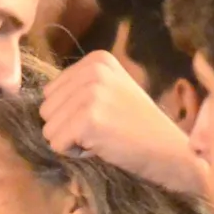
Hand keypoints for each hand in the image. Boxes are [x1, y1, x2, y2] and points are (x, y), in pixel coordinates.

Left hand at [39, 51, 206, 196]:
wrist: (170, 152)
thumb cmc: (138, 127)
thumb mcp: (112, 91)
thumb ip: (80, 88)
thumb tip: (43, 98)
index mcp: (97, 60)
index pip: (51, 92)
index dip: (72, 113)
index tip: (103, 117)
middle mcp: (93, 71)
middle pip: (46, 109)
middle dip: (69, 127)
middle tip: (103, 129)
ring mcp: (91, 94)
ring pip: (48, 128)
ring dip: (71, 141)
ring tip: (103, 137)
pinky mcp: (88, 119)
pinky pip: (56, 144)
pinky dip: (75, 153)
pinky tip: (102, 147)